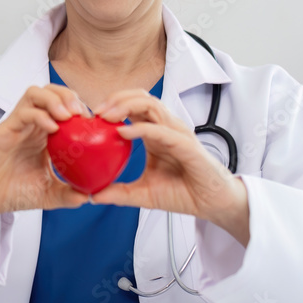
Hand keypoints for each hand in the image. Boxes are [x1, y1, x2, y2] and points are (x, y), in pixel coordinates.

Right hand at [0, 85, 89, 229]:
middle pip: (50, 91)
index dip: (79, 107)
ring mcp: (17, 125)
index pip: (63, 105)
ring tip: (67, 115)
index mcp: (44, 134)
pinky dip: (39, 115)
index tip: (92, 122)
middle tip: (81, 114)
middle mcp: (31, 125)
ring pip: (35, 93)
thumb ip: (68, 194)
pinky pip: (22, 113)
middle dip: (68, 96)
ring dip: (54, 99)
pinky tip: (52, 128)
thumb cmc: (13, 192)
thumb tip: (89, 196)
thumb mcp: (48, 195)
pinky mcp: (3, 131)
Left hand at [90, 90, 249, 245]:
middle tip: (96, 112)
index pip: (132, 106)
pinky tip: (123, 132)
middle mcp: (165, 127)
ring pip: (151, 104)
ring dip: (126, 105)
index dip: (111, 105)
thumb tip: (92, 196)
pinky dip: (141, 128)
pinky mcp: (186, 145)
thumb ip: (119, 192)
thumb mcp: (143, 193)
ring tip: (107, 116)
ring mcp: (177, 133)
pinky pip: (161, 130)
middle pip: (140, 97)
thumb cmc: (183, 193)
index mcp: (155, 133)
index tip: (90, 117)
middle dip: (116, 98)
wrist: (212, 205)